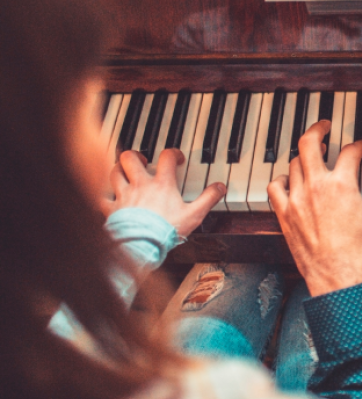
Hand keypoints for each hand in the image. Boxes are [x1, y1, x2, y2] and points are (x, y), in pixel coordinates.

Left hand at [103, 149, 225, 237]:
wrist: (143, 245)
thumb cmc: (167, 230)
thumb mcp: (195, 214)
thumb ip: (208, 198)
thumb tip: (220, 187)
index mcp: (161, 184)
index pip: (166, 157)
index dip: (172, 153)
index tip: (176, 159)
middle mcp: (140, 185)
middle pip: (131, 158)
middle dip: (136, 155)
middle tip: (143, 160)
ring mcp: (124, 196)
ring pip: (114, 172)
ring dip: (119, 169)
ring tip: (125, 171)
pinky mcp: (112, 209)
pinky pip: (103, 197)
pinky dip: (105, 194)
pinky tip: (108, 195)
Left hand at [267, 120, 361, 296]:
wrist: (338, 278)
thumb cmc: (360, 252)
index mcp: (341, 185)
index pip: (349, 151)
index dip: (358, 145)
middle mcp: (315, 187)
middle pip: (310, 143)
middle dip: (318, 129)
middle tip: (325, 127)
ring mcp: (296, 200)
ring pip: (294, 163)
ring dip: (304, 156)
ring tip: (313, 156)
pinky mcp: (285, 214)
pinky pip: (275, 186)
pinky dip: (282, 179)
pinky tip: (291, 180)